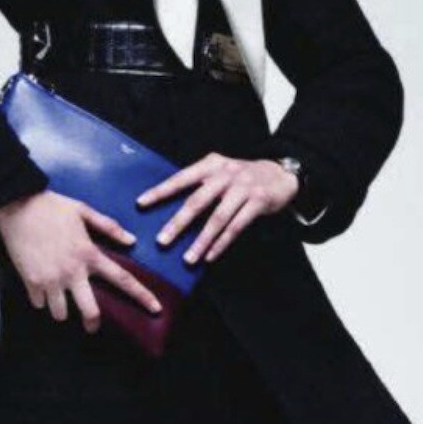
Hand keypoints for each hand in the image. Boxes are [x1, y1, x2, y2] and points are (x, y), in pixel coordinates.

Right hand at [0, 188, 162, 332]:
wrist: (16, 205)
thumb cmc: (51, 206)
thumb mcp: (84, 210)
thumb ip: (109, 226)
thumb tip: (131, 240)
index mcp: (89, 253)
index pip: (122, 279)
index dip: (142, 296)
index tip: (156, 309)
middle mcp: (73, 271)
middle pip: (90, 310)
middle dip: (92, 323)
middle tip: (91, 325)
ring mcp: (51, 279)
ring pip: (61, 313)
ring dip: (61, 310)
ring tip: (59, 299)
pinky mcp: (31, 282)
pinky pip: (39, 304)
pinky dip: (41, 300)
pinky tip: (40, 288)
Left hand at [136, 153, 299, 265]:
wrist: (281, 173)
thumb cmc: (243, 176)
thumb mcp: (220, 171)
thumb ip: (200, 184)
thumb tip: (170, 206)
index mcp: (211, 164)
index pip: (181, 178)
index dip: (161, 191)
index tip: (141, 203)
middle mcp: (226, 174)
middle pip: (197, 201)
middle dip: (178, 223)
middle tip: (162, 241)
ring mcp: (243, 188)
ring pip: (218, 218)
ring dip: (201, 241)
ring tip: (188, 258)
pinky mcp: (258, 202)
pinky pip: (237, 226)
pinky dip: (222, 243)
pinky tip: (210, 256)